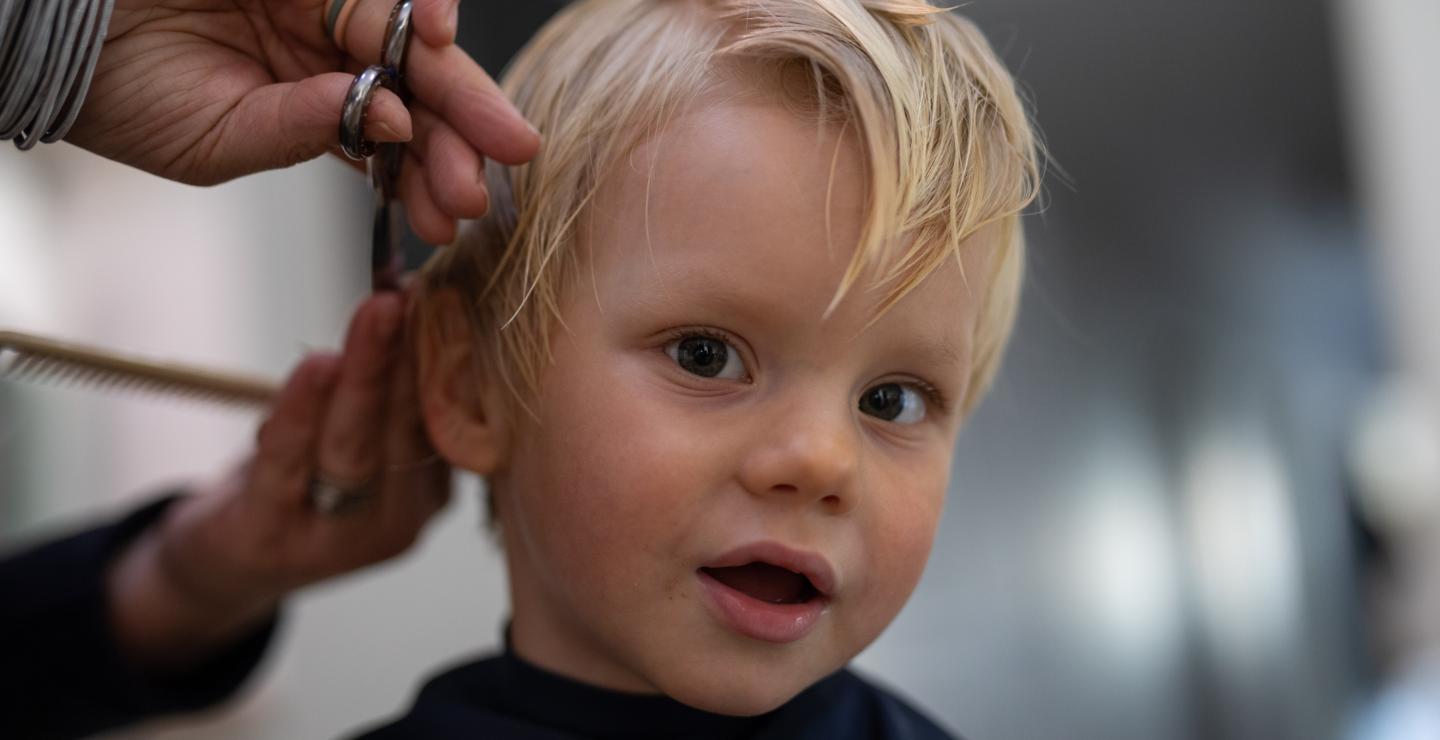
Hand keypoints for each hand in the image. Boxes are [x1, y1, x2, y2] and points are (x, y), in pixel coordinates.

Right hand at [68, 0, 538, 243]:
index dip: (426, 174)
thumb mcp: (213, 139)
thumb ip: (297, 132)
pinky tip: (436, 31)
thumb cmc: (119, 93)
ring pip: (408, 38)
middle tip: (498, 170)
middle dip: (463, 134)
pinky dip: (411, 4)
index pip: (392, 143)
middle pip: (419, 91)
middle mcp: (330, 52)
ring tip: (489, 128)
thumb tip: (382, 121)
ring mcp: (321, 2)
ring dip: (454, 81)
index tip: (452, 217)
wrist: (48, 27)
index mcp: (314, 106)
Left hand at [107, 292, 450, 671]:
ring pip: (355, 446)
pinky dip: (301, 409)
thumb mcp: (355, 439)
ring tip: (379, 314)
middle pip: (408, 430)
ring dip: (368, 373)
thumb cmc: (299, 484)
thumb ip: (387, 387)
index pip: (448, 421)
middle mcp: (398, 522)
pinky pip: (288, 462)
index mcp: (429, 494)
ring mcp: (338, 539)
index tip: (448, 297)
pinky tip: (317, 365)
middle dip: (413, 354)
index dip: (447, 356)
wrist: (226, 566)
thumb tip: (408, 291)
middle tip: (418, 296)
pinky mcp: (271, 538)